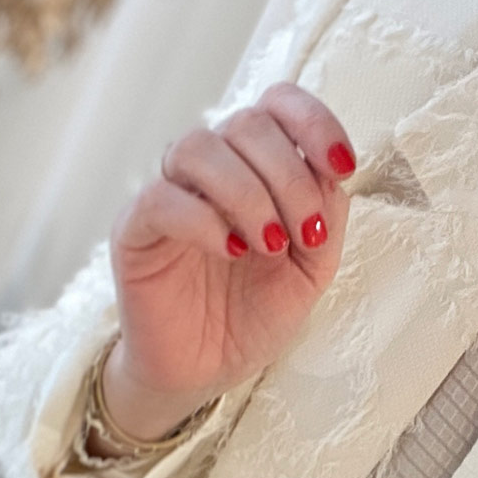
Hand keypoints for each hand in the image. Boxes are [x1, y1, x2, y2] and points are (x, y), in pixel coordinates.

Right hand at [101, 83, 356, 440]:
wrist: (205, 372)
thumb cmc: (252, 316)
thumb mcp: (311, 269)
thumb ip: (326, 216)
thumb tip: (332, 173)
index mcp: (256, 167)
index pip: (277, 104)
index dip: (312, 121)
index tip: (343, 165)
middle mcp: (212, 169)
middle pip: (246, 124)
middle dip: (290, 176)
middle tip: (307, 233)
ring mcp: (170, 193)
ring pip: (200, 147)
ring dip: (249, 194)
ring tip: (269, 245)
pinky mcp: (135, 228)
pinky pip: (162, 198)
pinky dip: (205, 221)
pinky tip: (232, 251)